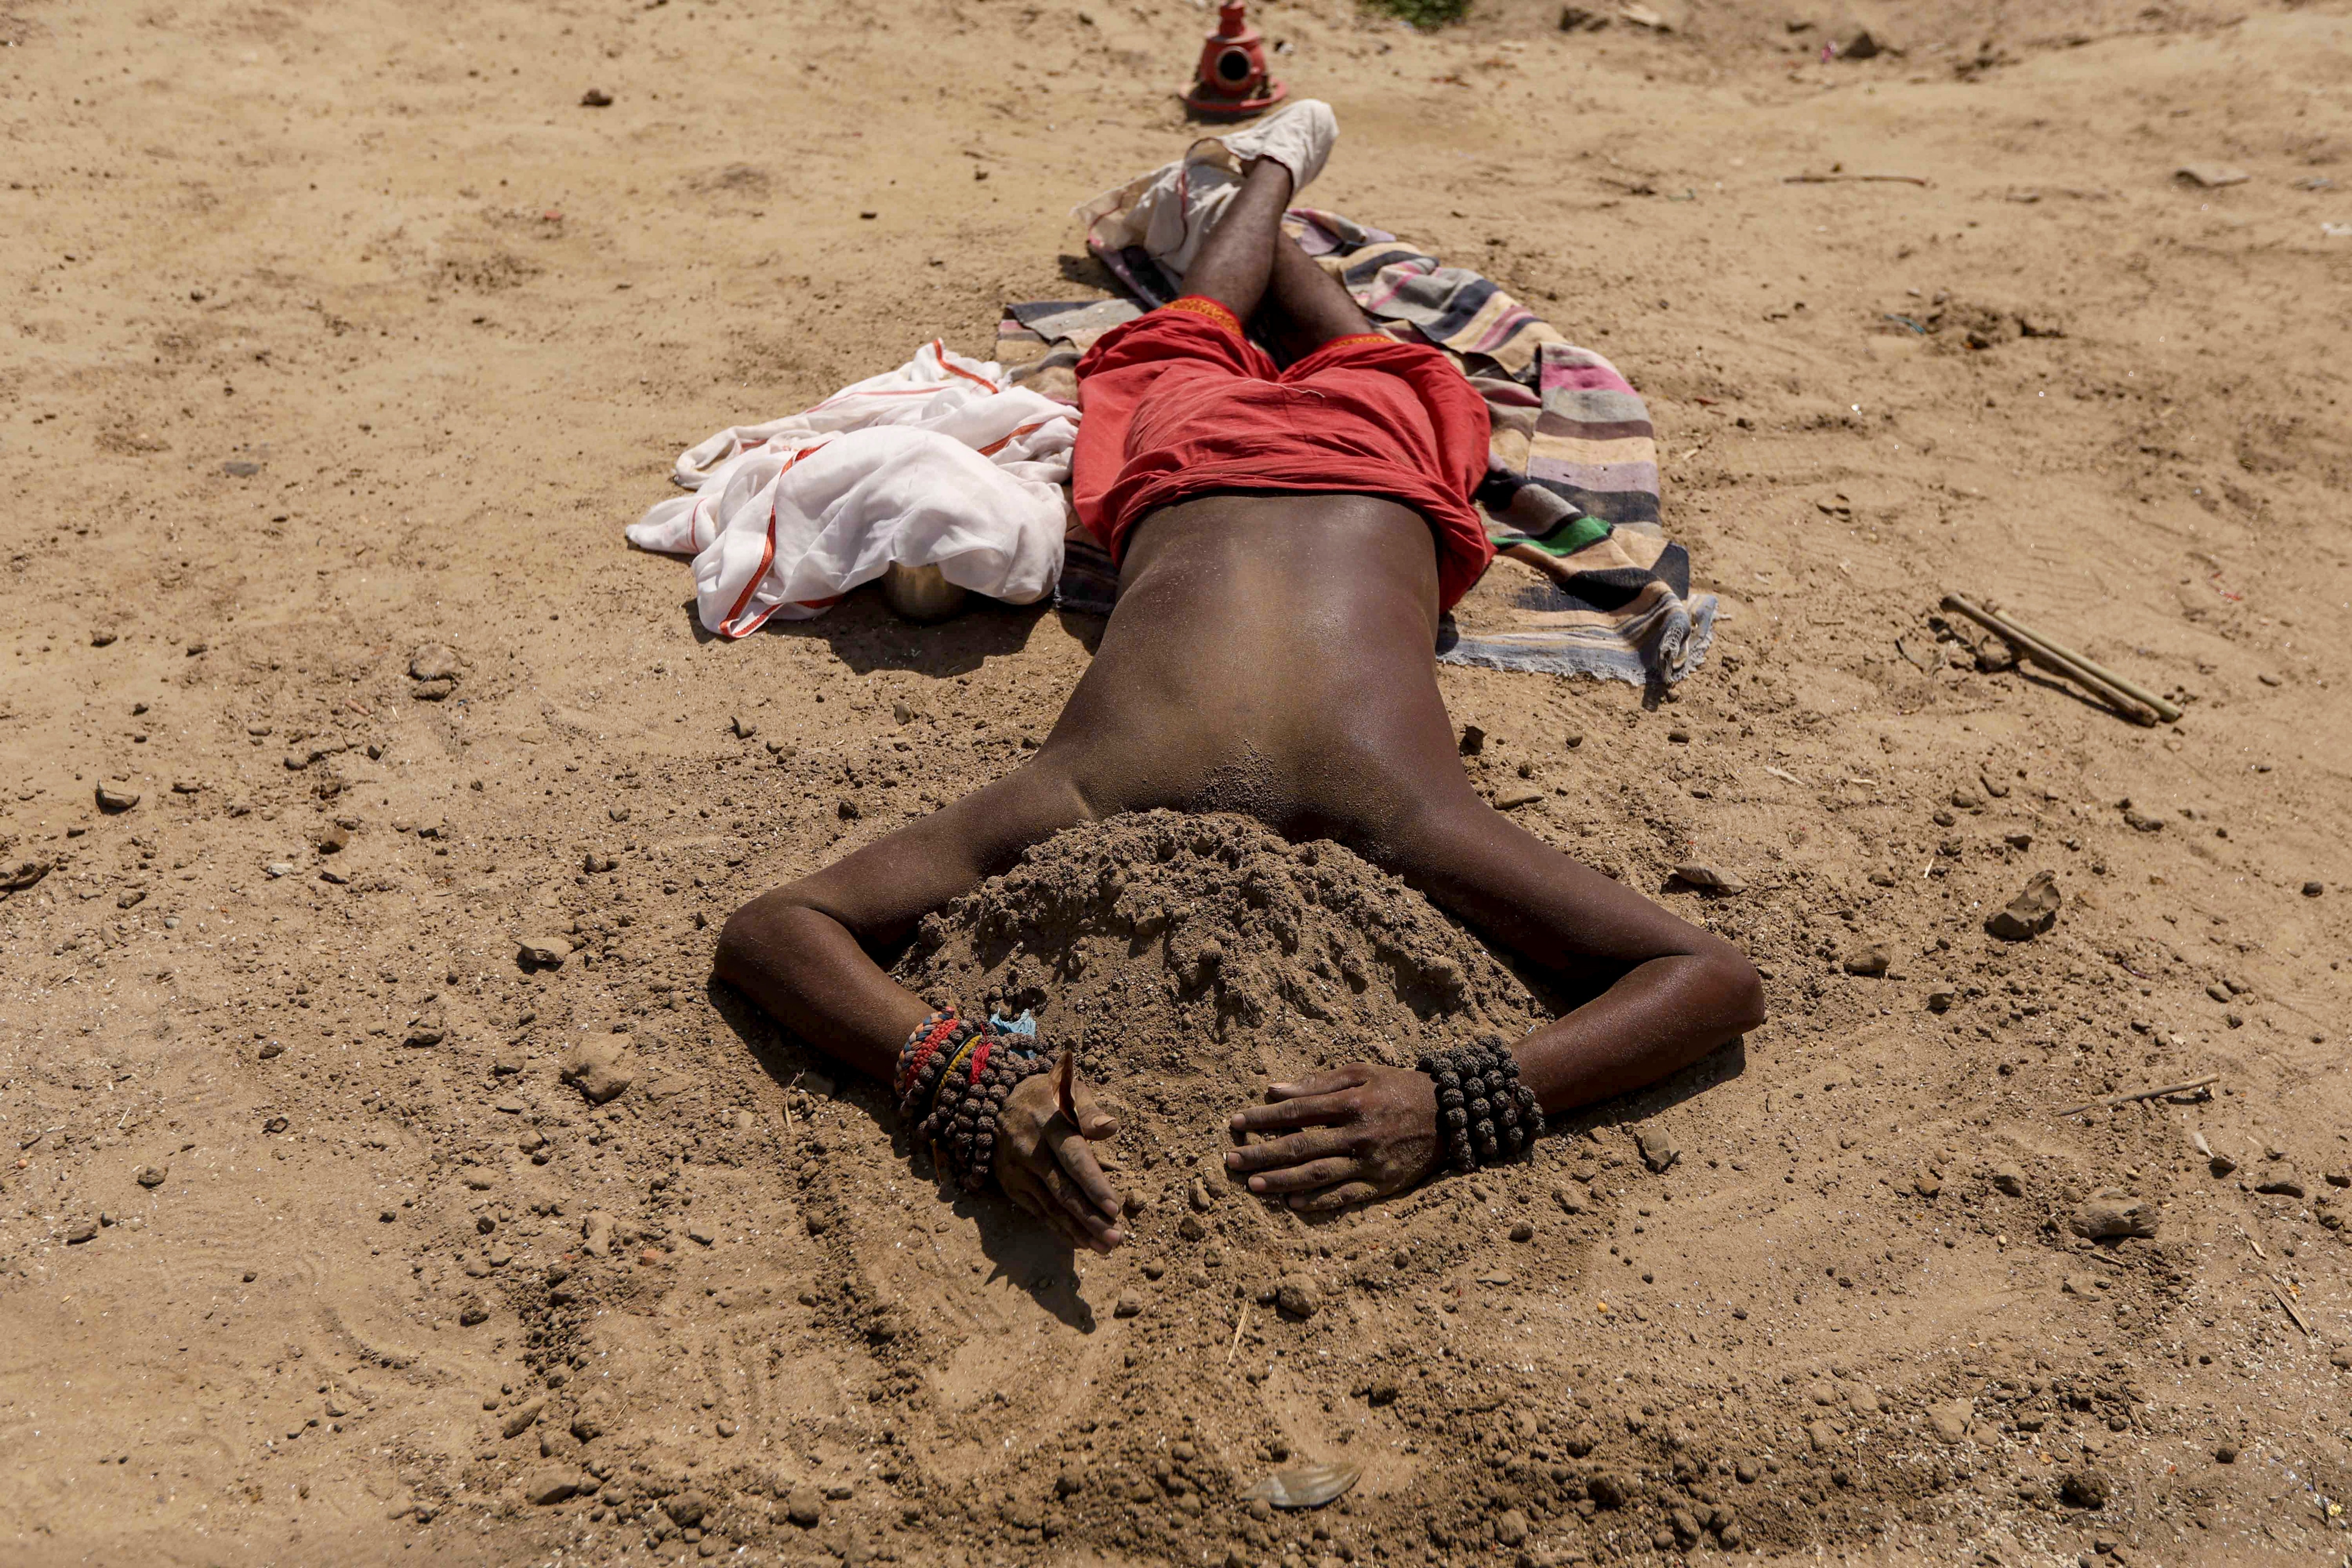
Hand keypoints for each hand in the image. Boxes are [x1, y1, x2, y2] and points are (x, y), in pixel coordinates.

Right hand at [992, 1065, 1126, 1253]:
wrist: (995, 1101)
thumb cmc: (1046, 1096)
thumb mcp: (1066, 1089)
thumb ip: (1089, 1111)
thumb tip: (1112, 1128)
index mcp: (1048, 1123)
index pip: (1073, 1157)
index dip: (1093, 1184)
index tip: (1114, 1208)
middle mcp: (1029, 1150)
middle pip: (1062, 1190)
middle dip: (1090, 1218)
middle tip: (1116, 1239)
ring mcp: (1016, 1171)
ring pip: (1051, 1207)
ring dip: (1078, 1230)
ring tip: (1105, 1247)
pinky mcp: (1011, 1185)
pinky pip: (1038, 1212)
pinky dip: (1060, 1229)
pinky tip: (1081, 1241)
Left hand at [1225, 1063, 1441, 1212]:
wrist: (1450, 1115)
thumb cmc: (1398, 1088)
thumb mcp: (1362, 1073)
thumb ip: (1318, 1083)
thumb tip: (1274, 1090)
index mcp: (1351, 1102)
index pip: (1297, 1112)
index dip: (1263, 1118)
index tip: (1235, 1123)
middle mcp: (1358, 1134)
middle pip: (1300, 1147)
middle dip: (1261, 1154)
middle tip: (1231, 1161)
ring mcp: (1370, 1162)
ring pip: (1318, 1175)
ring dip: (1281, 1181)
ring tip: (1252, 1185)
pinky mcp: (1383, 1184)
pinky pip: (1345, 1197)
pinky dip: (1318, 1202)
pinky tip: (1292, 1204)